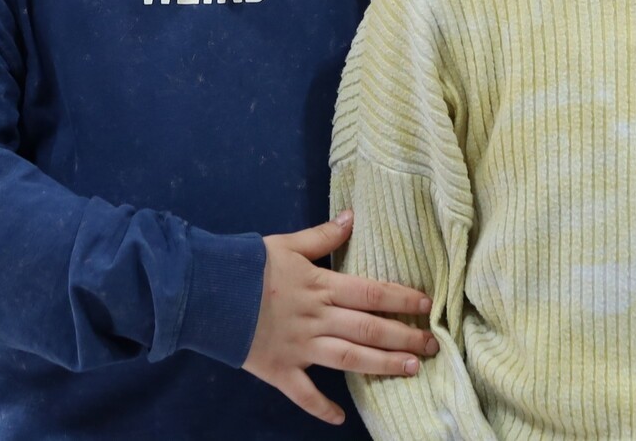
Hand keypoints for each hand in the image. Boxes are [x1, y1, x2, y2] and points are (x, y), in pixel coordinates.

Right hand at [243, 213, 436, 425]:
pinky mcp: (279, 369)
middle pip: (369, 328)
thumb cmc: (245, 265)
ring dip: (382, 365)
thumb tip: (351, 217)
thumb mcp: (285, 244)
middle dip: (404, 337)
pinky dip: (321, 408)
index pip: (371, 292)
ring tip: (412, 369)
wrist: (203, 291)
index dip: (401, 298)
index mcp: (319, 286)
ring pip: (349, 359)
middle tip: (432, 345)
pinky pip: (304, 393)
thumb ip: (322, 236)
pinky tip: (340, 419)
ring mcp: (299, 347)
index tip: (427, 304)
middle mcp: (316, 318)